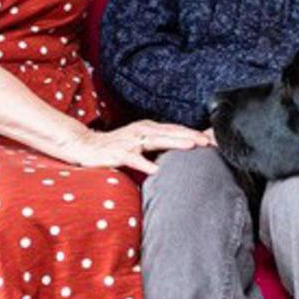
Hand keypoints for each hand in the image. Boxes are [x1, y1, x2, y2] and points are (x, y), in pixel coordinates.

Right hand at [59, 120, 209, 174]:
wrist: (85, 146)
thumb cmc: (115, 146)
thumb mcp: (140, 143)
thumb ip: (158, 145)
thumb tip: (179, 151)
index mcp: (148, 128)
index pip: (175, 129)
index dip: (193, 133)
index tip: (212, 139)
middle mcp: (141, 131)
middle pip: (170, 132)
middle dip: (190, 136)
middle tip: (209, 141)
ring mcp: (130, 141)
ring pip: (156, 141)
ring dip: (174, 143)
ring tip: (191, 146)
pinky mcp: (118, 153)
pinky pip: (132, 158)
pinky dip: (144, 163)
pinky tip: (155, 170)